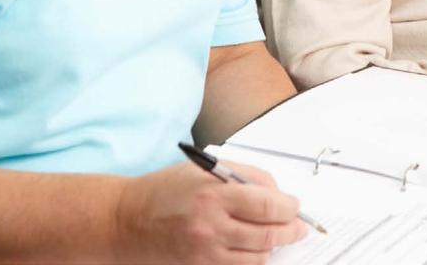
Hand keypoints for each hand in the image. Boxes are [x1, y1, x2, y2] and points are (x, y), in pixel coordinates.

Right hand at [115, 160, 307, 263]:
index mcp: (215, 194)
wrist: (127, 220)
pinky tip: (255, 251)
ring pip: (257, 258)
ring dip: (274, 248)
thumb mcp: (206, 170)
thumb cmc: (166, 190)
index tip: (296, 206)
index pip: (268, 205)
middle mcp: (211, 225)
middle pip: (268, 235)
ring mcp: (205, 252)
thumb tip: (278, 192)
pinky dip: (253, 261)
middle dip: (291, 230)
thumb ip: (245, 176)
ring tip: (279, 237)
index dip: (290, 207)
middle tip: (299, 226)